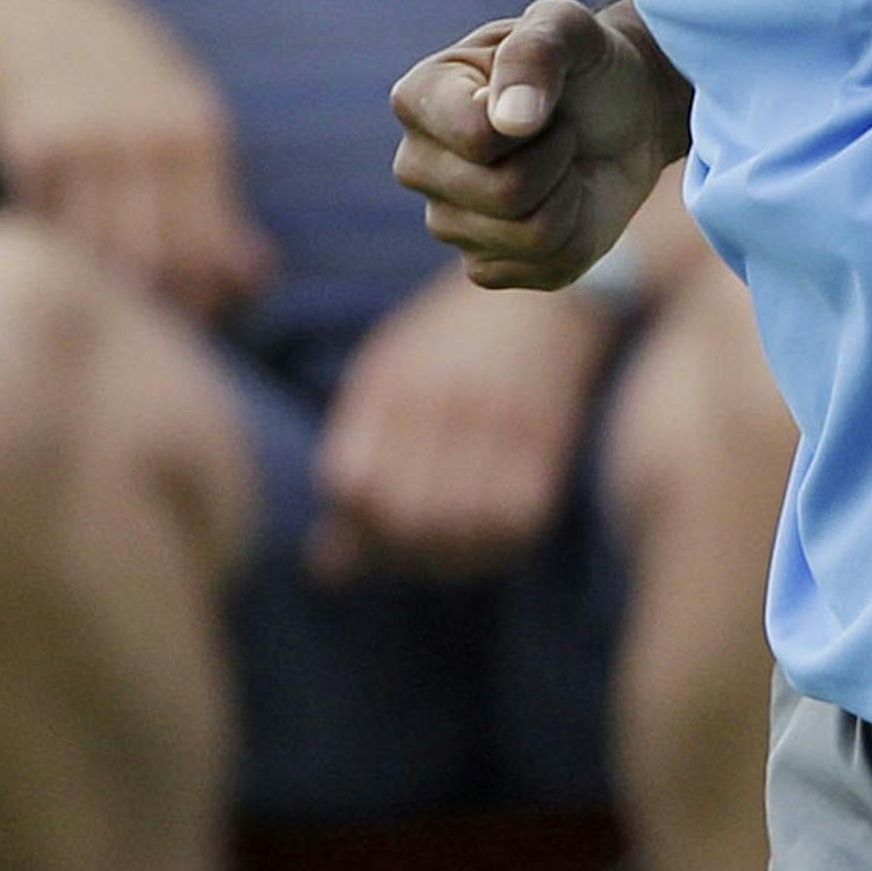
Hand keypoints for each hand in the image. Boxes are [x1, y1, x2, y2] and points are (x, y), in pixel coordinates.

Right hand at [0, 0, 275, 319]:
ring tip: (100, 287)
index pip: (208, 246)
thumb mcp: (186, 124)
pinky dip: (52, 243)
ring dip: (98, 281)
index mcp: (199, 131)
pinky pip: (46, 225)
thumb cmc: (130, 86)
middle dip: (149, 302)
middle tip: (139, 314)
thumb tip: (256, 281)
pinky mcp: (32, 145)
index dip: (200, 297)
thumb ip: (220, 203)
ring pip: (97, 250)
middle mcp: (148, 133)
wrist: (41, 16)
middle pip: (154, 258)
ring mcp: (88, 139)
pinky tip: (55, 236)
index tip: (188, 316)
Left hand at [309, 269, 621, 579]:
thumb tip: (325, 567)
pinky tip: (483, 536)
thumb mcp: (387, 382)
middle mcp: (444, 400)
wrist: (538, 303)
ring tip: (442, 546)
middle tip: (404, 545)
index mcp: (393, 382)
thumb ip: (355, 465)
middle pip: (404, 514)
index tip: (364, 518)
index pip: (352, 481)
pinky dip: (495, 545)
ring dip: (445, 556)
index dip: (352, 517)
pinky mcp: (546, 443)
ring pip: (458, 529)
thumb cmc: (447, 349)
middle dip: (396, 547)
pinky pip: (514, 522)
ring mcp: (498, 421)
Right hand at [391, 0, 681, 289]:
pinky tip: (566, 200)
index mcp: (418, 98)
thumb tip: (510, 123)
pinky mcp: (485, 265)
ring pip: (531, 234)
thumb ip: (535, 54)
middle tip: (560, 129)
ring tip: (561, 161)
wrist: (624, 112)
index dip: (534, 120)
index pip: (476, 137)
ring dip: (570, 193)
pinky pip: (546, 266)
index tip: (546, 96)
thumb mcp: (568, 27)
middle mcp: (417, 164)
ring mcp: (447, 221)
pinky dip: (578, 233)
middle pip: (505, 193)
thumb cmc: (585, 62)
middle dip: (557, 157)